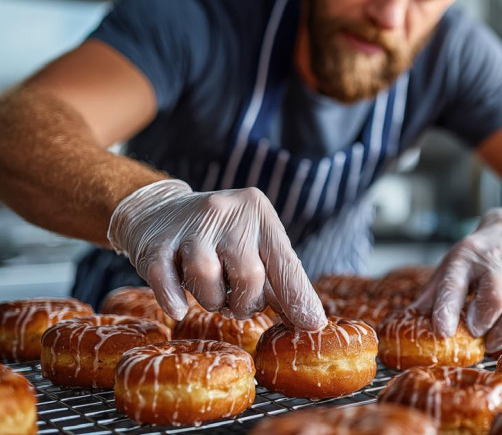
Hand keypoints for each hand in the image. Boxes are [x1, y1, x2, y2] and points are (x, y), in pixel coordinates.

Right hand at [107, 179, 326, 329]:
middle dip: (246, 303)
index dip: (298, 298)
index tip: (311, 325)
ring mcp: (190, 226)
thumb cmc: (219, 237)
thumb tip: (310, 321)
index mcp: (259, 214)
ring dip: (212, 300)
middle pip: (249, 275)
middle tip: (238, 303)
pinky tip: (179, 307)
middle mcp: (228, 213)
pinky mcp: (156, 243)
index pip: (285, 263)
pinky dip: (174, 300)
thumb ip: (279, 279)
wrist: (158, 209)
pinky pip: (165, 281)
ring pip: (208, 279)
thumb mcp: (254, 245)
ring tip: (212, 293)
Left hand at [413, 207, 501, 352]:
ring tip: (491, 343)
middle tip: (475, 334)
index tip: (442, 332)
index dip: (447, 309)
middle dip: (484, 321)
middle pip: (495, 295)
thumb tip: (411, 322)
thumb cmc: (476, 259)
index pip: (455, 283)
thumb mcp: (450, 268)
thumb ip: (433, 296)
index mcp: (466, 257)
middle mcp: (496, 261)